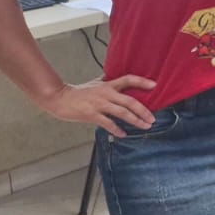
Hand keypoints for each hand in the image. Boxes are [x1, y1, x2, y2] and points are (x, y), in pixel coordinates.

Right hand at [35, 75, 156, 138]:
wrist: (59, 98)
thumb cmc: (78, 92)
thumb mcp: (95, 84)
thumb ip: (109, 83)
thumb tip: (122, 81)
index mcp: (108, 85)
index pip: (128, 79)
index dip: (142, 81)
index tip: (155, 85)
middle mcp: (106, 94)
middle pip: (130, 101)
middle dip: (144, 111)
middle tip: (153, 119)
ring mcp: (99, 104)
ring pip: (122, 113)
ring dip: (135, 120)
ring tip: (145, 126)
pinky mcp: (91, 114)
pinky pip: (108, 123)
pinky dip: (117, 129)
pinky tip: (123, 134)